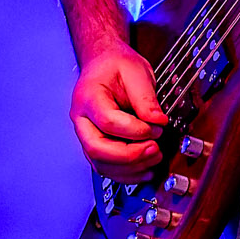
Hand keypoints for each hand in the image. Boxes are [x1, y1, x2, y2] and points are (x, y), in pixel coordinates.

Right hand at [70, 42, 164, 176]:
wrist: (105, 64)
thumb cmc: (115, 66)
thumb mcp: (136, 72)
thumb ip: (146, 98)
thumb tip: (157, 121)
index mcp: (88, 97)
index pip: (107, 121)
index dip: (135, 130)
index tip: (156, 127)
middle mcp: (82, 119)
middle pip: (97, 148)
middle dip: (129, 155)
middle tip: (154, 149)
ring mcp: (86, 134)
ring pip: (100, 163)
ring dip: (130, 168)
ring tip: (154, 158)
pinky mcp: (96, 144)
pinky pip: (106, 166)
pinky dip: (126, 174)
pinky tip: (144, 170)